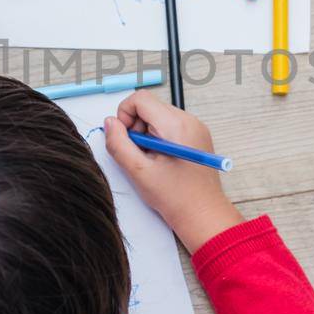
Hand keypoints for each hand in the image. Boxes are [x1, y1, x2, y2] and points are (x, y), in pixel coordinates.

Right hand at [103, 92, 243, 253]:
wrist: (203, 215)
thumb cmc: (177, 198)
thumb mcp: (139, 172)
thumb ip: (119, 144)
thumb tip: (110, 124)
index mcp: (177, 126)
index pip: (141, 98)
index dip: (125, 115)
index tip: (124, 138)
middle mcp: (189, 121)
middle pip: (150, 106)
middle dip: (136, 126)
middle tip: (138, 154)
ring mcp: (195, 128)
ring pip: (158, 116)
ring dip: (146, 134)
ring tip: (150, 160)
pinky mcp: (196, 136)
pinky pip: (169, 126)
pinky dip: (158, 139)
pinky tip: (161, 161)